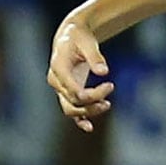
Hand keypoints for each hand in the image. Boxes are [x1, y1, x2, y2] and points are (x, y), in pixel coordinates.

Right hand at [47, 16, 113, 131]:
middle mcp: (55, 81)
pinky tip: (89, 127)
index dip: (92, 94)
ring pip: (71, 109)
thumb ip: (95, 56)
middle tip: (110, 88)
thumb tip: (104, 71)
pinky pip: (71, 110)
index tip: (110, 85)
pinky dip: (79, 120)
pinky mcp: (67, 93)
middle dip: (93, 100)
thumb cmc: (79, 37)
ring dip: (89, 111)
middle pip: (73, 100)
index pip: (73, 89)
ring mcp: (60, 89)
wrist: (70, 37)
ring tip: (107, 105)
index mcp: (58, 67)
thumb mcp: (87, 41)